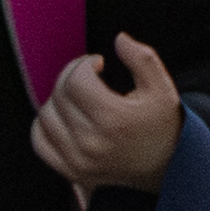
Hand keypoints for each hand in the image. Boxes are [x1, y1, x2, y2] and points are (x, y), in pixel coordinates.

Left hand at [28, 32, 186, 191]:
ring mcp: (78, 160)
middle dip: (72, 76)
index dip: (84, 63)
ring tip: (80, 97)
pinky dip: (45, 125)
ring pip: (46, 116)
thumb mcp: (163, 90)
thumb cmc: (164, 128)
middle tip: (88, 76)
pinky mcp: (71, 171)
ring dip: (58, 99)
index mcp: (114, 120)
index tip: (97, 64)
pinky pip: (40, 142)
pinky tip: (63, 117)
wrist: (169, 170)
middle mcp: (92, 142)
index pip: (76, 80)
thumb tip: (119, 39)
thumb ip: (143, 59)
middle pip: (59, 95)